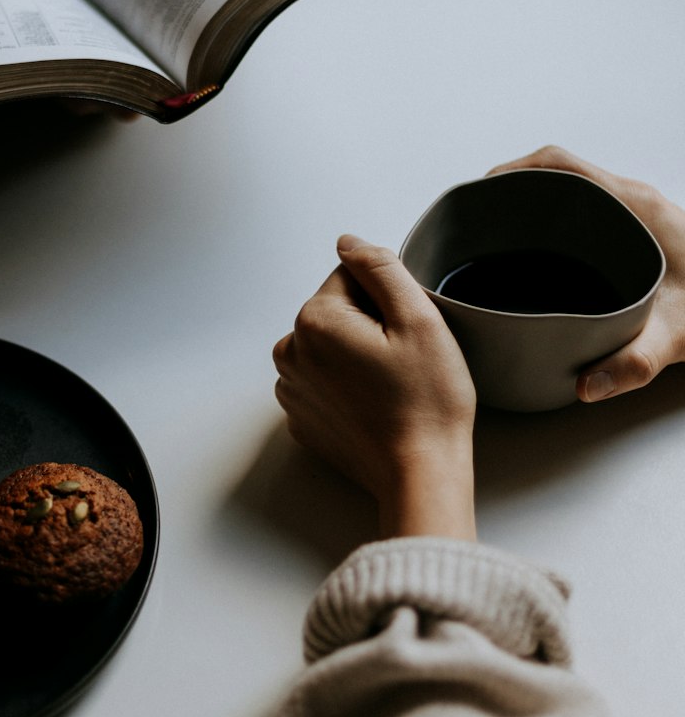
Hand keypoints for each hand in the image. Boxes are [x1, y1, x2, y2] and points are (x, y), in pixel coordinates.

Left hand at [273, 236, 476, 538]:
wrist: (420, 474)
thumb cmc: (427, 402)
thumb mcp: (418, 318)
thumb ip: (380, 267)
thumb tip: (348, 243)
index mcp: (314, 321)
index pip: (351, 277)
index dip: (388, 299)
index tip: (405, 332)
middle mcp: (290, 352)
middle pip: (338, 312)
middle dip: (370, 326)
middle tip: (403, 361)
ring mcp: (291, 389)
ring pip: (331, 346)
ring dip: (357, 355)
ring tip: (391, 385)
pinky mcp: (302, 418)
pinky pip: (325, 381)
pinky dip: (348, 386)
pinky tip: (376, 405)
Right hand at [488, 146, 684, 402]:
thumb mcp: (677, 338)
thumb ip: (632, 363)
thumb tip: (583, 385)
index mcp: (633, 206)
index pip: (558, 165)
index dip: (511, 172)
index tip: (480, 192)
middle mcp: (633, 200)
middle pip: (557, 172)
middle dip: (512, 190)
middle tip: (479, 219)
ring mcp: (638, 210)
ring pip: (572, 188)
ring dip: (535, 203)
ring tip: (498, 235)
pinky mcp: (641, 226)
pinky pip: (587, 207)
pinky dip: (557, 218)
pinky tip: (543, 254)